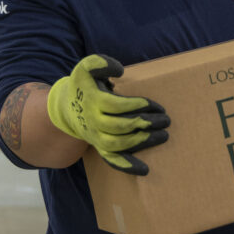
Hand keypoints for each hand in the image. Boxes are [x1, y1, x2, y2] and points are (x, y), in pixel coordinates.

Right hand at [47, 54, 168, 174]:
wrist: (67, 107)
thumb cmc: (83, 85)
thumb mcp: (86, 67)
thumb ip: (100, 63)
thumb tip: (120, 70)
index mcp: (92, 101)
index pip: (116, 106)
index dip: (136, 105)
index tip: (154, 105)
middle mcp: (93, 122)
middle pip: (120, 126)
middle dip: (145, 123)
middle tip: (166, 120)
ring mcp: (96, 137)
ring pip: (119, 144)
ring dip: (142, 142)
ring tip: (164, 135)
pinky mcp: (99, 147)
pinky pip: (112, 159)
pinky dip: (127, 166)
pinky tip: (145, 170)